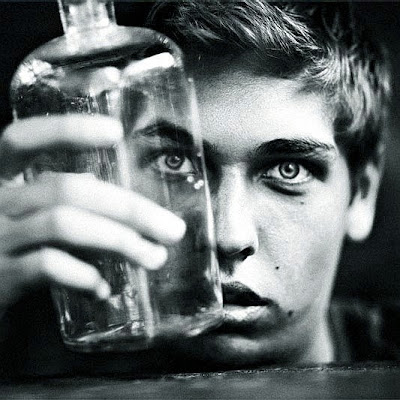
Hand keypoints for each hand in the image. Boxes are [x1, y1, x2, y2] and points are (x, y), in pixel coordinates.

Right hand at [0, 115, 185, 307]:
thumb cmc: (12, 251)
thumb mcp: (31, 219)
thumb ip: (61, 203)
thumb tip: (107, 194)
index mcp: (1, 179)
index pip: (23, 139)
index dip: (66, 130)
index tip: (116, 131)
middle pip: (67, 189)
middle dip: (129, 208)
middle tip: (173, 230)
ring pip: (64, 224)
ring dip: (120, 242)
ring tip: (155, 258)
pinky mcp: (0, 277)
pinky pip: (48, 267)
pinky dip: (84, 276)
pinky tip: (103, 290)